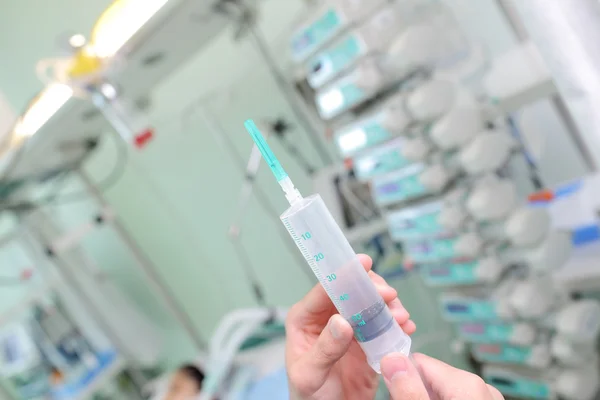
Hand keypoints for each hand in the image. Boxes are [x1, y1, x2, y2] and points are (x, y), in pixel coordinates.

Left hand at [285, 254, 415, 399]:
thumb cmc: (308, 396)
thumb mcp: (310, 375)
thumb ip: (324, 349)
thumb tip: (342, 320)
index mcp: (305, 318)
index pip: (325, 288)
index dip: (345, 273)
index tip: (363, 264)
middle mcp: (327, 317)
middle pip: (352, 290)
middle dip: (373, 289)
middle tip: (390, 297)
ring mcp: (350, 326)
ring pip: (371, 303)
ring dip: (389, 306)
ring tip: (401, 318)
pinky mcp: (367, 339)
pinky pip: (384, 323)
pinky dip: (397, 322)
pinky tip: (406, 328)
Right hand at [381, 353, 504, 398]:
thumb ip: (409, 390)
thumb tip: (391, 359)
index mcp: (466, 381)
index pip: (417, 361)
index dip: (401, 376)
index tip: (392, 391)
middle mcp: (481, 384)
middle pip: (430, 375)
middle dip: (416, 390)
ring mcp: (488, 398)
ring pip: (443, 388)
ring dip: (428, 397)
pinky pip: (458, 397)